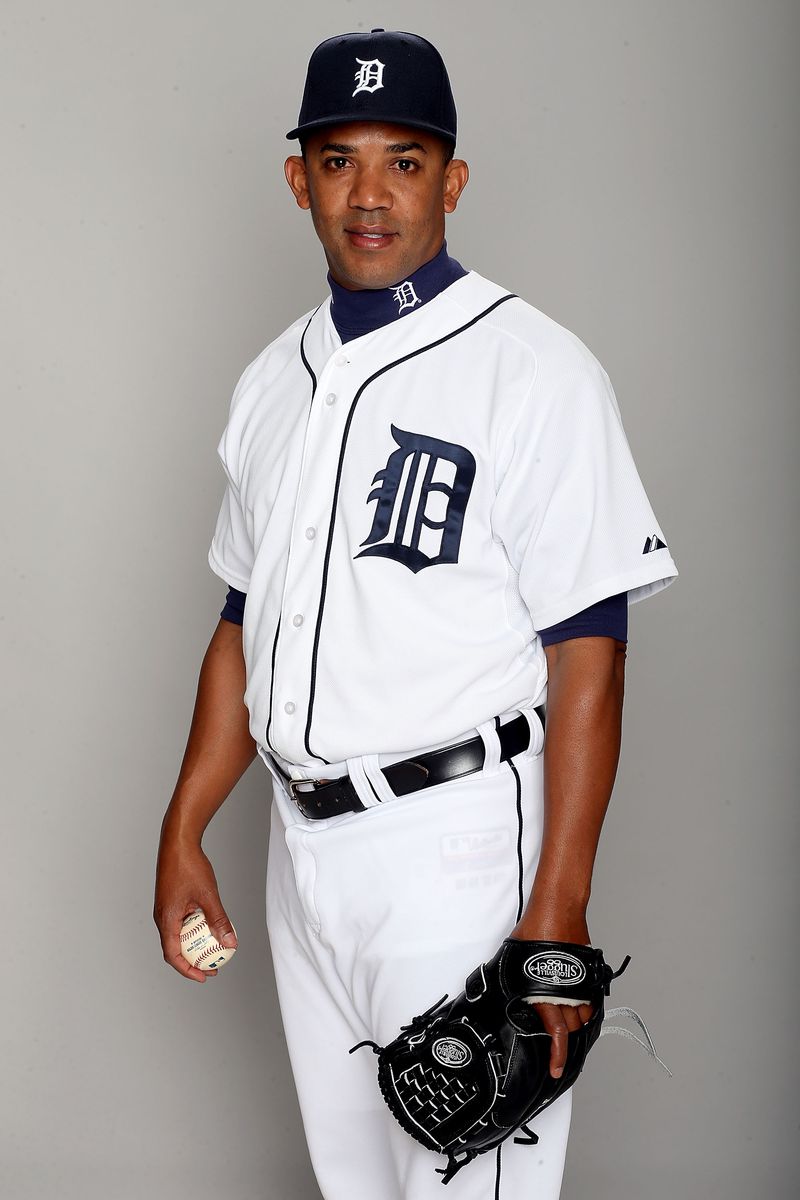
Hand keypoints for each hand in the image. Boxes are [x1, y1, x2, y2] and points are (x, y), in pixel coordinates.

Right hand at [153, 832, 237, 982]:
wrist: (177, 842)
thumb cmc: (189, 866)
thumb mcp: (208, 896)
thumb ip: (219, 920)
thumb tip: (230, 943)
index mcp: (166, 920)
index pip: (173, 955)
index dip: (188, 970)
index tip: (204, 976)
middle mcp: (162, 917)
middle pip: (174, 949)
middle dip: (192, 961)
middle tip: (212, 966)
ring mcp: (165, 909)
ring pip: (177, 936)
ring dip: (193, 946)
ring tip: (212, 949)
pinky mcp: (169, 901)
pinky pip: (179, 923)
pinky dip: (193, 931)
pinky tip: (208, 926)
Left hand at [509, 909, 593, 1079]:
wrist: (557, 910)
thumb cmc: (533, 932)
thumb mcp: (514, 961)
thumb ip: (514, 983)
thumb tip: (494, 992)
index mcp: (543, 993)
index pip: (556, 1033)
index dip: (557, 1055)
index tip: (556, 1069)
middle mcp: (565, 992)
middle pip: (572, 1028)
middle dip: (565, 1033)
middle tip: (554, 1032)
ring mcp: (580, 984)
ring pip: (584, 1016)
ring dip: (576, 1019)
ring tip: (565, 1013)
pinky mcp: (589, 974)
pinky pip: (592, 1000)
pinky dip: (585, 1005)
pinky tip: (577, 1002)